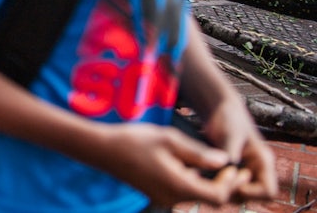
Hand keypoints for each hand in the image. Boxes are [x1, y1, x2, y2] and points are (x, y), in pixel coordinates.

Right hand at [91, 122, 250, 207]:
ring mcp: (164, 197)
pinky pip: (184, 192)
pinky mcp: (157, 193)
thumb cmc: (134, 141)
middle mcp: (173, 198)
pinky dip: (195, 182)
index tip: (238, 167)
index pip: (218, 196)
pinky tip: (195, 166)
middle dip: (225, 184)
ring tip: (219, 165)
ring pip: (197, 196)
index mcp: (179, 186)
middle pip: (210, 199)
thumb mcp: (169, 140)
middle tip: (237, 168)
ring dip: (210, 183)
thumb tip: (225, 160)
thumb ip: (198, 153)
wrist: (102, 150)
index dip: (232, 183)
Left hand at [200, 98, 277, 201]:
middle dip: (235, 193)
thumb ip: (230, 151)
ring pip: (241, 194)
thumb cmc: (228, 117)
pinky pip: (230, 186)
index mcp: (263, 161)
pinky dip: (219, 184)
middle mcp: (258, 169)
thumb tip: (227, 168)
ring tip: (207, 177)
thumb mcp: (230, 133)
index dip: (251, 193)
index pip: (268, 191)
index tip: (230, 181)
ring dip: (226, 190)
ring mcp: (246, 171)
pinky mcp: (234, 171)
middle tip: (214, 182)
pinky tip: (205, 175)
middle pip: (254, 197)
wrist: (220, 110)